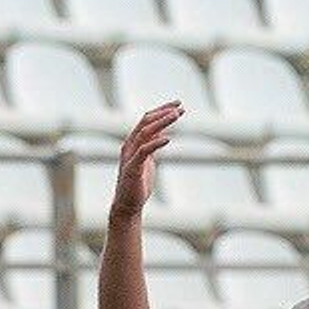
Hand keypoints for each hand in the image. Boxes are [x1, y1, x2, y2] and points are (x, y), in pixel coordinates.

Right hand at [109, 102, 182, 220]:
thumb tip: (163, 134)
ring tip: (176, 116)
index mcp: (134, 142)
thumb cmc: (138, 183)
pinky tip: (168, 139)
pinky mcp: (132, 167)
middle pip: (146, 121)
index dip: (162, 110)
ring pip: (145, 132)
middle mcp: (130, 144)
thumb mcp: (148, 160)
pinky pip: (144, 151)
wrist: (128, 204)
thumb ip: (152, 146)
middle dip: (163, 112)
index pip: (147, 119)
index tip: (178, 105)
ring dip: (162, 122)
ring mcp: (130, 155)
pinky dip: (155, 143)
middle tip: (180, 106)